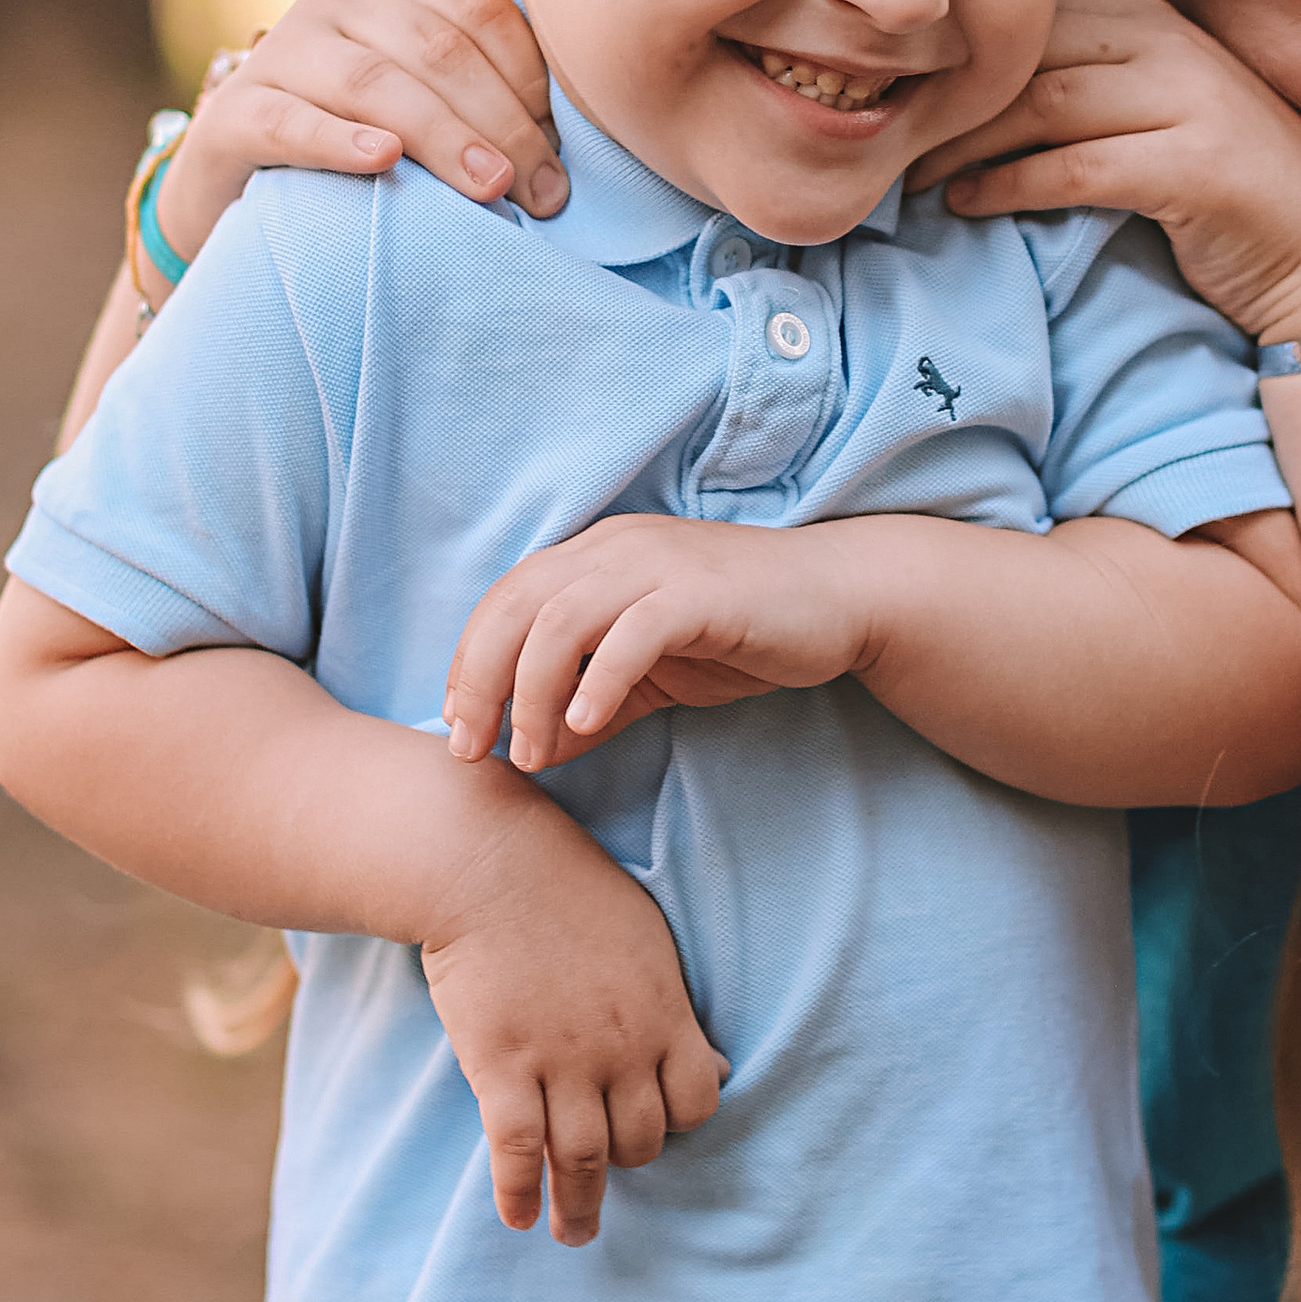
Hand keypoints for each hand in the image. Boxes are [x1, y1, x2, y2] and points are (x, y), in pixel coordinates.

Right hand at [157, 0, 564, 261]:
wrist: (240, 190)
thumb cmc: (359, 136)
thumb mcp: (424, 90)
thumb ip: (484, 58)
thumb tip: (572, 30)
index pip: (478, 12)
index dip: (530, 77)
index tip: (567, 147)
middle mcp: (335, 3)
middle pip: (435, 50)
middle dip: (501, 121)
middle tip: (546, 190)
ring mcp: (281, 53)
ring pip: (372, 83)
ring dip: (441, 135)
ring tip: (492, 187)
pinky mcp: (235, 112)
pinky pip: (291, 121)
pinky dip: (340, 141)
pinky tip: (384, 162)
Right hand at [418, 783, 727, 1245]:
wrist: (488, 866)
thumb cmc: (572, 892)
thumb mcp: (649, 943)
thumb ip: (675, 1010)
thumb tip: (713, 1066)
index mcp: (664, 1014)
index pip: (697, 1103)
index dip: (678, 1121)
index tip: (654, 1125)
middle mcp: (620, 1048)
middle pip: (640, 1141)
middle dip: (625, 1162)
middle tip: (604, 1175)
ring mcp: (559, 1062)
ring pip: (582, 1160)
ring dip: (579, 1208)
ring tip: (574, 1234)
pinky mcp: (500, 1067)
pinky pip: (517, 1152)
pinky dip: (520, 1194)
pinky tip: (519, 1219)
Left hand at [445, 516, 881, 774]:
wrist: (841, 598)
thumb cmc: (744, 630)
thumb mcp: (652, 672)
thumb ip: (594, 702)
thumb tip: (536, 750)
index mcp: (596, 555)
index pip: (505, 600)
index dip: (469, 663)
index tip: (460, 728)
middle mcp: (616, 548)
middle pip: (516, 607)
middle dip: (481, 682)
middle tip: (472, 751)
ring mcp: (658, 565)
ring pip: (561, 620)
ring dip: (533, 692)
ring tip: (532, 753)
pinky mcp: (701, 594)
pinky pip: (633, 633)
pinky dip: (602, 680)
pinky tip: (589, 725)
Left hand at [914, 0, 1300, 349]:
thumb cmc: (1225, 201)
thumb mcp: (1149, 122)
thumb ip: (1079, 95)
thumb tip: (962, 101)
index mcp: (1152, 21)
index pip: (1032, 11)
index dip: (955, 47)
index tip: (891, 89)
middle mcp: (1171, 44)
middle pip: (1027, 48)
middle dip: (944, 90)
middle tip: (878, 132)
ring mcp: (1191, 99)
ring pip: (1043, 102)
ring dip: (962, 142)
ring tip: (906, 177)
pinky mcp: (1198, 165)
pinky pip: (1076, 166)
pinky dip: (1010, 185)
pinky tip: (965, 205)